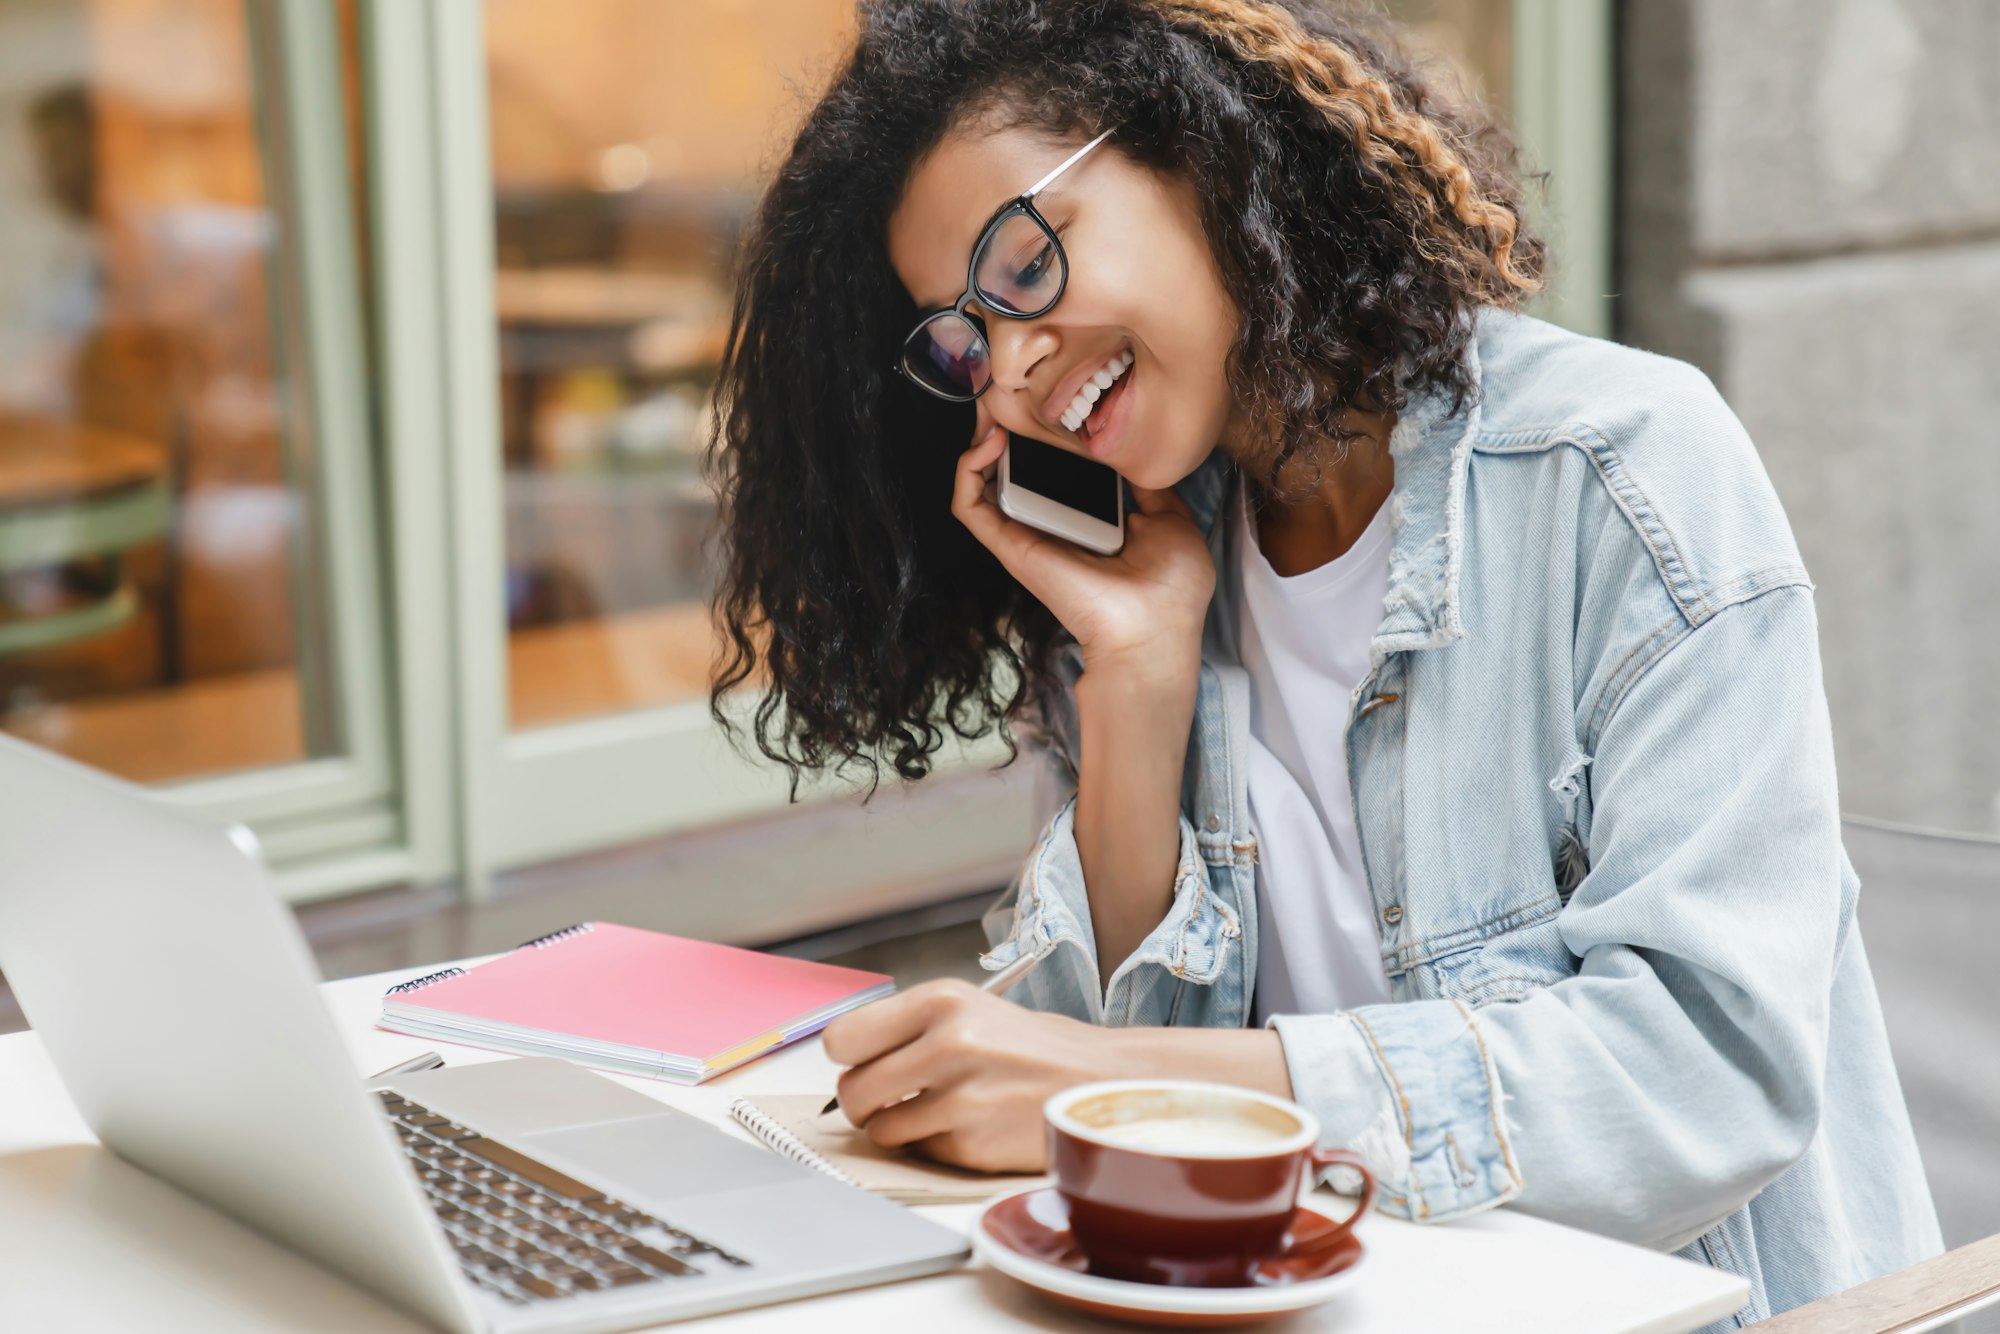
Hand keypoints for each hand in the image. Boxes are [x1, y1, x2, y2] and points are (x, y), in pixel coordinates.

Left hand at [820, 978, 1106, 1172]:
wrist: (1099, 1080)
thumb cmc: (1029, 1047)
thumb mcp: (970, 1010)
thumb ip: (909, 1028)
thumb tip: (848, 1061)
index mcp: (941, 1001)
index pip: (843, 1038)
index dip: (850, 1058)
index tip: (865, 1063)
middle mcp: (948, 1045)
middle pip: (852, 1091)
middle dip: (865, 1102)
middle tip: (890, 1098)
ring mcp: (960, 1099)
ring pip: (880, 1129)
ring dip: (899, 1127)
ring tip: (937, 1110)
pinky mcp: (972, 1144)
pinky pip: (921, 1151)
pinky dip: (937, 1145)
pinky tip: (971, 1126)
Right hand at [951, 420, 1215, 673]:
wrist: (1155, 627)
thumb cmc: (1170, 587)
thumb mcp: (1171, 518)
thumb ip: (1149, 484)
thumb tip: (1138, 452)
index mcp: (1084, 518)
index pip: (1049, 469)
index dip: (1038, 433)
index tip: (1042, 399)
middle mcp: (1049, 524)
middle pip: (1010, 469)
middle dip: (1000, 426)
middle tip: (1004, 390)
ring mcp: (1025, 534)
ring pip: (980, 482)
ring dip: (976, 440)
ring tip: (988, 406)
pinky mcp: (1010, 545)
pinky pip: (969, 506)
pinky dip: (967, 471)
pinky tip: (988, 443)